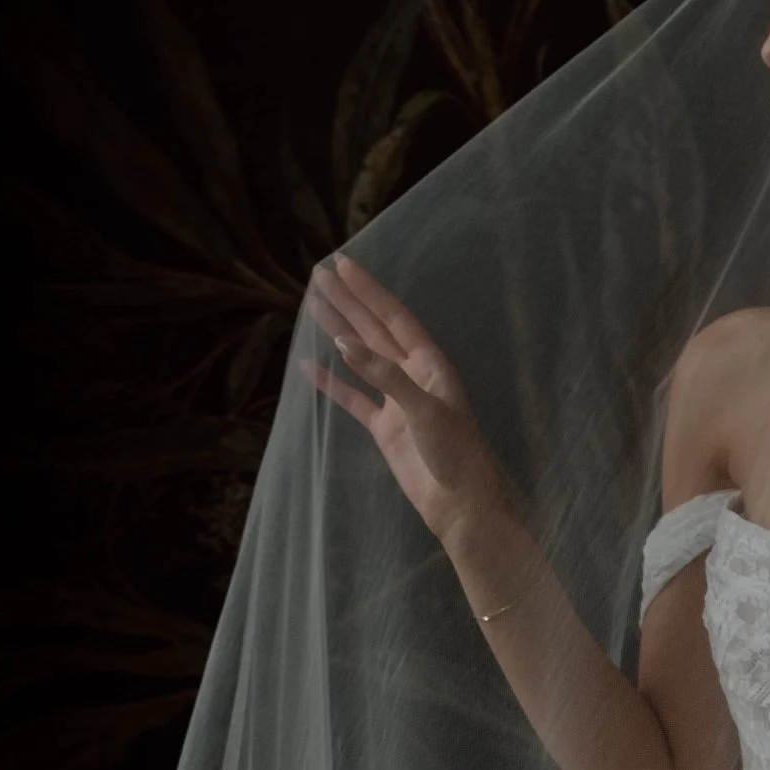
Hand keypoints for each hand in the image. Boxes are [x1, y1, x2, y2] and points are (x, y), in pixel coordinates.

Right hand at [301, 251, 512, 554]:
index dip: (368, 291)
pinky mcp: (384, 427)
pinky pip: (352, 398)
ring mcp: (396, 401)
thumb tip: (344, 344)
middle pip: (374, 330)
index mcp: (429, 364)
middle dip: (348, 302)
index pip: (394, 317)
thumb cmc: (454, 453)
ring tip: (313, 307)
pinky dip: (331, 383)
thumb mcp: (424, 409)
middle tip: (319, 275)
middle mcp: (412, 375)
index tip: (342, 265)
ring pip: (361, 358)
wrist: (459, 503)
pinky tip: (310, 366)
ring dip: (338, 332)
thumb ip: (384, 375)